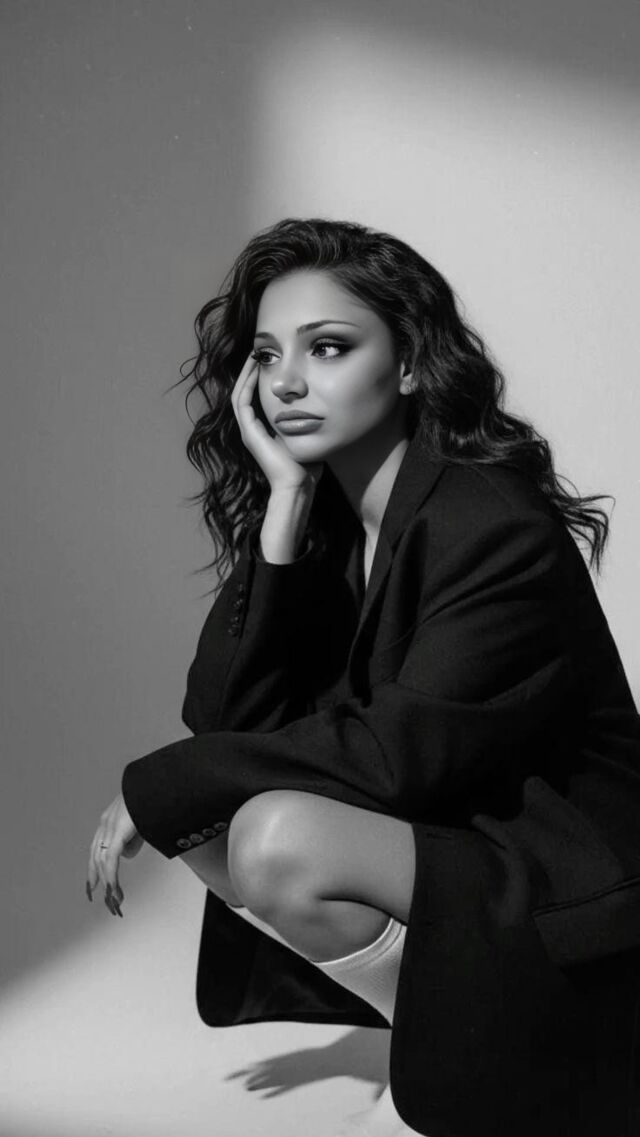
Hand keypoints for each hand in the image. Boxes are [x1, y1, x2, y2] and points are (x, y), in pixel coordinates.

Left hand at [86, 792, 143, 915]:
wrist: (157, 782)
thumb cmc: (153, 799)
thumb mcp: (142, 821)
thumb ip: (134, 837)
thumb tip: (126, 854)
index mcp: (110, 819)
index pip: (97, 848)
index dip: (94, 868)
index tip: (92, 885)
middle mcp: (105, 823)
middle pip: (95, 858)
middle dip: (98, 880)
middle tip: (104, 899)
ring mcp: (110, 827)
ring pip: (103, 862)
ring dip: (108, 884)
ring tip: (115, 901)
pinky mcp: (117, 831)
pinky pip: (111, 859)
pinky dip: (111, 877)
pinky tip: (115, 889)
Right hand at [230, 354, 323, 492]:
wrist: (298, 485)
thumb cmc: (306, 466)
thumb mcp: (306, 436)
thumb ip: (307, 421)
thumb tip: (321, 405)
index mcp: (263, 430)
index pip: (255, 397)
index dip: (258, 378)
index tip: (269, 360)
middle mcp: (252, 429)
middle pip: (244, 392)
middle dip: (250, 371)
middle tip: (257, 351)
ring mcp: (249, 431)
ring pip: (239, 394)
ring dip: (245, 374)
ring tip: (254, 356)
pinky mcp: (249, 433)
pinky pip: (242, 403)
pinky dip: (246, 385)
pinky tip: (255, 371)